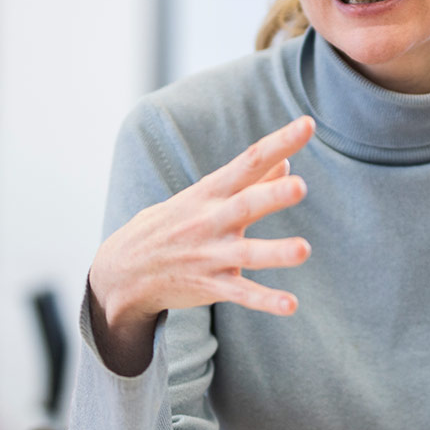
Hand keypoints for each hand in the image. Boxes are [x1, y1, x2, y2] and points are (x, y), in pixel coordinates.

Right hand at [89, 116, 315, 374]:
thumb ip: (248, 181)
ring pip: (247, 254)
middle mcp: (211, 221)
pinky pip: (242, 295)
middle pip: (246, 205)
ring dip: (275, 252)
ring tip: (303, 249)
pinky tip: (291, 305)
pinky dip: (266, 300)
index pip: (248, 161)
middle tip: (301, 187)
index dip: (279, 143)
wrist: (122, 270)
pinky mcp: (211, 286)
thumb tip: (287, 164)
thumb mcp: (201, 196)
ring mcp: (210, 255)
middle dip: (272, 196)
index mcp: (210, 192)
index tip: (308, 124)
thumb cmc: (170, 225)